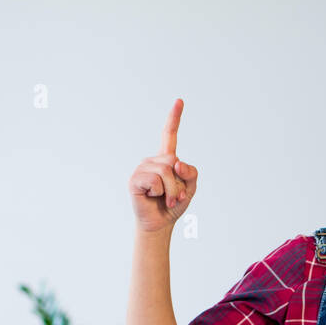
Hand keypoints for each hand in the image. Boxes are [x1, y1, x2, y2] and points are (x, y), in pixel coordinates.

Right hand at [130, 98, 198, 232]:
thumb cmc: (173, 204)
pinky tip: (152, 197)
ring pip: (166, 172)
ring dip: (171, 191)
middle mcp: (152, 160)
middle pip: (173, 161)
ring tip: (166, 200)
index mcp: (165, 159)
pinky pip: (155, 181)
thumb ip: (190, 172)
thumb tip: (176, 163)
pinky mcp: (135, 180)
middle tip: (175, 196)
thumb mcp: (190, 188)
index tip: (179, 101)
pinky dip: (159, 193)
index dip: (174, 118)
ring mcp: (142, 168)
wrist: (160, 223)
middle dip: (178, 183)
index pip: (169, 135)